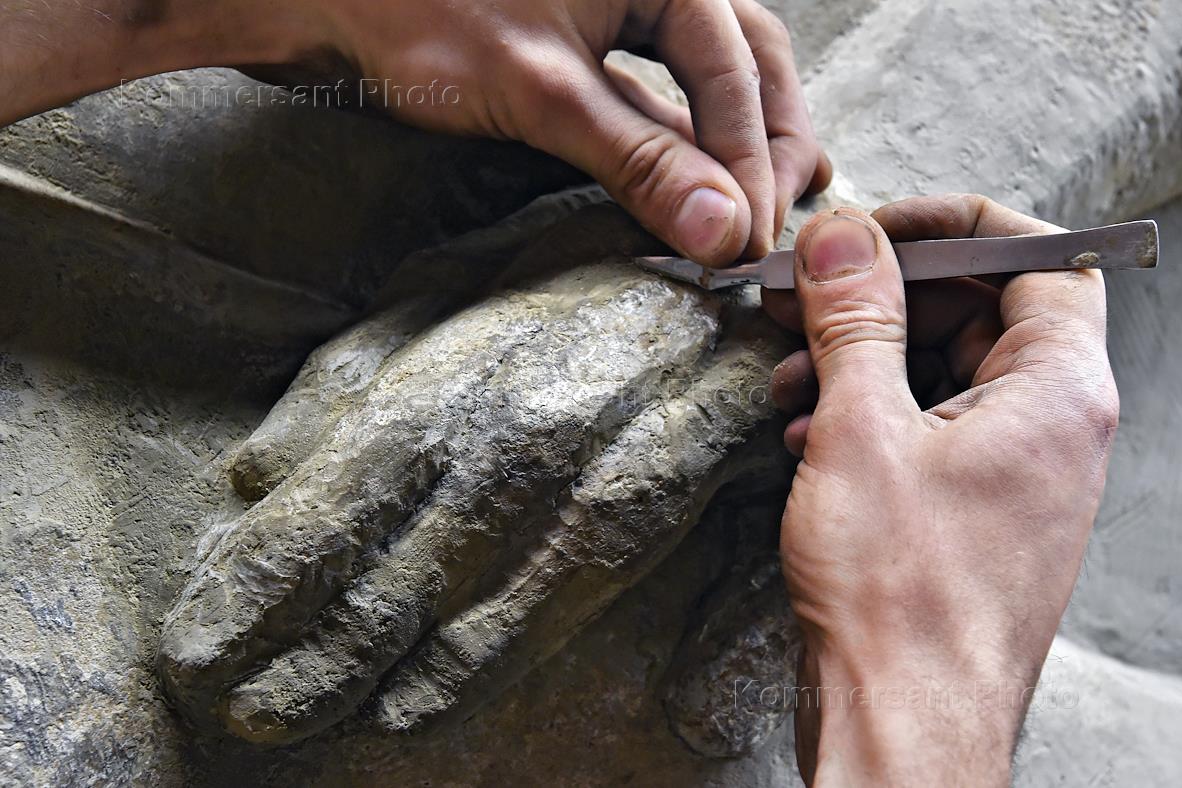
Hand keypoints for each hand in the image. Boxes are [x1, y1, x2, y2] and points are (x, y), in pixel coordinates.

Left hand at [157, 201, 794, 743]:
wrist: (712, 303)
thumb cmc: (560, 280)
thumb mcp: (437, 289)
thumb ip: (340, 377)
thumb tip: (250, 475)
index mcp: (437, 390)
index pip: (319, 522)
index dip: (251, 595)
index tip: (196, 645)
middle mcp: (491, 464)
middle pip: (369, 591)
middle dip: (289, 662)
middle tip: (228, 706)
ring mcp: (561, 511)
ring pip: (440, 625)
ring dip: (355, 682)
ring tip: (289, 718)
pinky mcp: (620, 545)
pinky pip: (527, 630)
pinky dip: (457, 680)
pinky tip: (404, 708)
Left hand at [270, 0, 831, 264]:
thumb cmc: (419, 15)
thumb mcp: (542, 92)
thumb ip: (637, 159)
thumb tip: (721, 228)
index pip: (733, 68)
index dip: (749, 156)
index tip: (750, 233)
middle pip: (744, 60)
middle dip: (768, 139)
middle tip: (780, 216)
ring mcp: (615, 10)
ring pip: (706, 77)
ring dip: (736, 141)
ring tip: (769, 200)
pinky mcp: (578, 48)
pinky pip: (653, 96)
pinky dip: (680, 143)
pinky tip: (698, 185)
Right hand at [769, 196, 1118, 784]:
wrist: (903, 727)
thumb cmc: (899, 597)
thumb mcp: (861, 431)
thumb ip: (857, 318)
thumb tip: (845, 233)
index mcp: (1059, 392)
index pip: (1037, 255)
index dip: (952, 227)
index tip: (873, 231)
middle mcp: (1055, 428)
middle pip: (981, 312)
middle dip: (884, 300)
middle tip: (802, 301)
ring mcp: (1017, 475)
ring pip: (945, 374)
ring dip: (861, 362)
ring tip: (786, 381)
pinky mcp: (976, 513)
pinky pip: (930, 431)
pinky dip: (869, 418)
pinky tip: (805, 436)